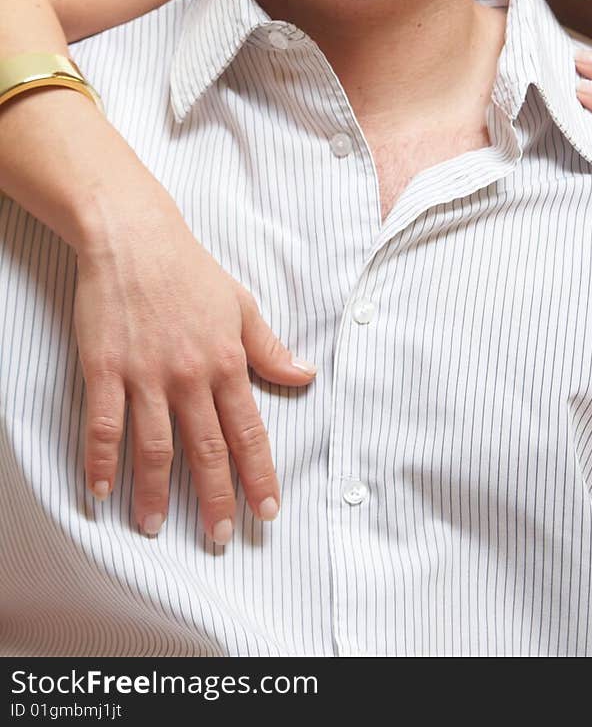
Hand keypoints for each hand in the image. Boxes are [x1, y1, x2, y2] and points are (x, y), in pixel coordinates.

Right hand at [74, 192, 315, 542]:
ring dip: (156, 492)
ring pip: (155, 447)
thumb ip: (270, 348)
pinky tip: (100, 492)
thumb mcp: (241, 306)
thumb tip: (305, 376)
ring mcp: (146, 375)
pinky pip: (104, 426)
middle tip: (219, 537)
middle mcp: (190, 375)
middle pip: (207, 449)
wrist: (136, 239)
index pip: (249, 431)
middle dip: (216, 498)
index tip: (267, 510)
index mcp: (227, 361)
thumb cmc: (189, 270)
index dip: (259, 475)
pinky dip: (101, 462)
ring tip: (155, 527)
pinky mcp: (106, 370)